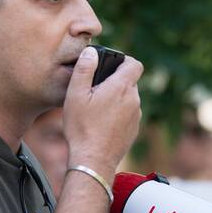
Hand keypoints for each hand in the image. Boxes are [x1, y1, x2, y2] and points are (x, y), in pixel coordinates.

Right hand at [62, 47, 142, 180]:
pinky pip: (128, 114)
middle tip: (95, 90)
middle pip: (129, 81)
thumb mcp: (75, 95)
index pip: (134, 64)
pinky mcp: (134, 130)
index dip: (124, 61)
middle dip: (115, 82)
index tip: (111, 66)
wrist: (93, 160)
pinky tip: (101, 124)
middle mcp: (134, 100)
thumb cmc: (82, 128)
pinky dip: (118, 114)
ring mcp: (136, 116)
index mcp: (121, 87)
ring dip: (116, 99)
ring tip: (96, 109)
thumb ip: (84, 69)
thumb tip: (91, 52)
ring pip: (129, 99)